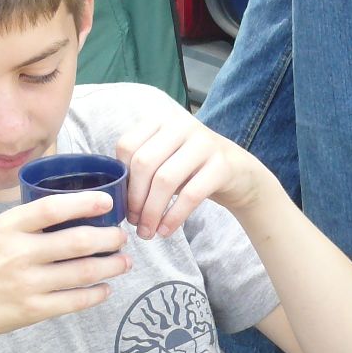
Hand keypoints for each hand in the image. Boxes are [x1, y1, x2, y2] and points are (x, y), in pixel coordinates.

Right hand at [0, 190, 131, 343]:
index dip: (85, 202)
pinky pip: (74, 301)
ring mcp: (26, 284)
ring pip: (83, 272)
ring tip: (123, 262)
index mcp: (6, 227)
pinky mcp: (32, 310)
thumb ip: (24, 223)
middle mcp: (18, 254)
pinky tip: (105, 288)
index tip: (107, 201)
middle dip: (109, 238)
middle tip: (121, 237)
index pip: (52, 208)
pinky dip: (96, 294)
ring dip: (111, 266)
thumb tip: (67, 212)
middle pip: (77, 241)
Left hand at [117, 106, 264, 239]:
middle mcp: (181, 125)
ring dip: (152, 212)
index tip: (123, 203)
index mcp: (161, 120)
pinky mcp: (222, 164)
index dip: (122, 178)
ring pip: (165, 180)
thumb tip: (112, 198)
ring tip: (148, 232)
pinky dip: (174, 217)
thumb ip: (140, 170)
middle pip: (144, 163)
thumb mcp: (164, 160)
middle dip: (134, 198)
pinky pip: (190, 194)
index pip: (127, 146)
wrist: (239, 173)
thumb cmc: (191, 170)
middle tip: (134, 222)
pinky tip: (167, 231)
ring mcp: (204, 142)